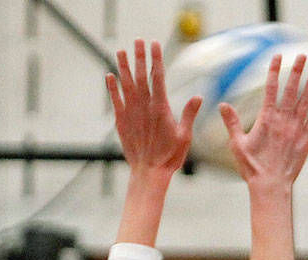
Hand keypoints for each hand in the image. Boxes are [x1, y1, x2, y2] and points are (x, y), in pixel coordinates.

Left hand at [107, 39, 201, 177]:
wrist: (149, 171)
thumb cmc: (170, 156)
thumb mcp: (185, 135)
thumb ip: (189, 114)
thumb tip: (198, 97)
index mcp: (161, 108)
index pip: (158, 77)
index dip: (156, 59)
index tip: (155, 44)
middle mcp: (144, 107)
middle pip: (140, 76)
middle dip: (139, 56)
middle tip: (138, 41)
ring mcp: (131, 113)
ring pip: (126, 84)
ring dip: (123, 66)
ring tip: (121, 51)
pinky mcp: (121, 121)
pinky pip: (115, 100)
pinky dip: (112, 87)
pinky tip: (110, 75)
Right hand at [221, 52, 307, 189]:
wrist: (271, 185)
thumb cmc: (253, 167)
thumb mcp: (237, 144)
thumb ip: (231, 122)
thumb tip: (222, 105)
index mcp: (266, 119)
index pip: (270, 89)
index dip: (274, 71)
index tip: (278, 56)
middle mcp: (283, 121)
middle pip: (291, 90)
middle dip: (297, 71)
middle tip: (303, 56)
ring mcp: (296, 129)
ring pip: (306, 102)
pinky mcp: (306, 140)